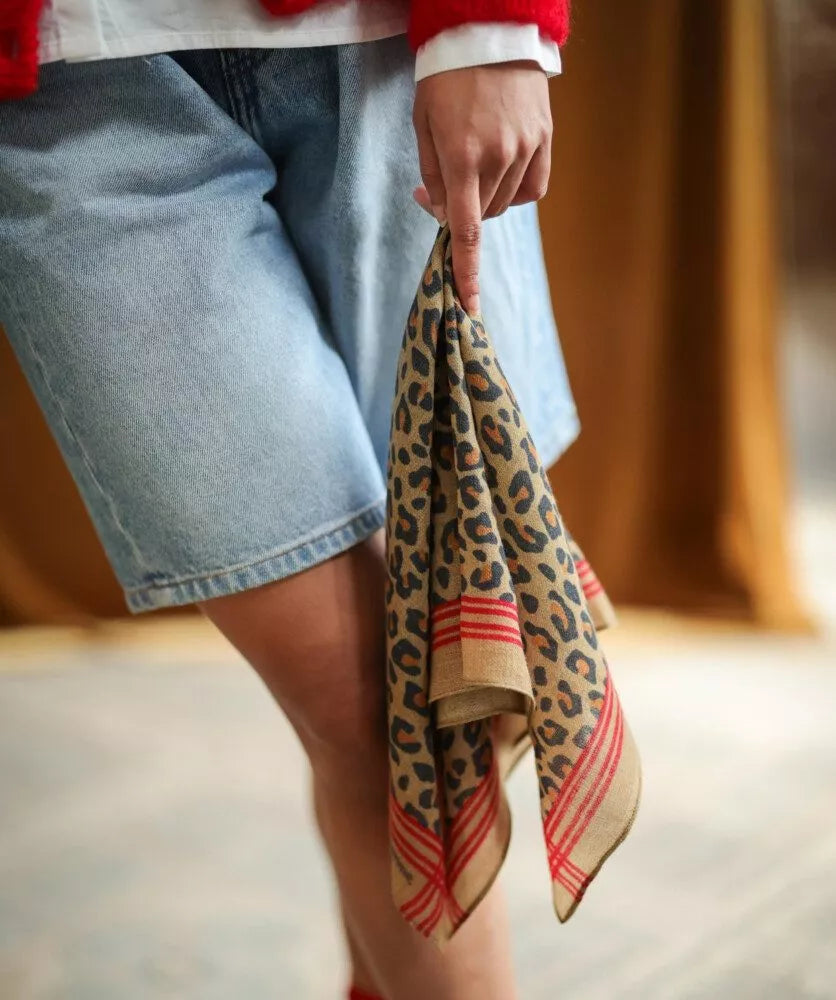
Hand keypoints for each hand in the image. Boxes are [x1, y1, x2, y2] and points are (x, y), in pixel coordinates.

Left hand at [413, 62, 551, 314]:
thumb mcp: (423, 123)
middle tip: (445, 184)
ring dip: (488, 198)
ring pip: (506, 203)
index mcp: (463, 157)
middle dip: (463, 212)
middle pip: (483, 215)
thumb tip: (441, 211)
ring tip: (474, 161)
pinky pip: (534, 188)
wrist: (488, 30)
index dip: (467, 270)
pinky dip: (517, 191)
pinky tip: (503, 172)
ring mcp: (526, 148)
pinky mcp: (545, 138)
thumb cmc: (445, 76)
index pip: (467, 230)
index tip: (469, 303)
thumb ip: (434, 174)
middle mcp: (499, 158)